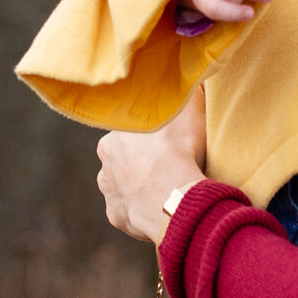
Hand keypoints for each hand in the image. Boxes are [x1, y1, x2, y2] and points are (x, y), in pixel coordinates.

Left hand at [97, 90, 207, 243]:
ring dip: (141, 188)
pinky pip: (131, 212)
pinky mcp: (117, 216)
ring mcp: (110, 194)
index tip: (167, 144)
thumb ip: (187, 94)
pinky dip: (144, 210)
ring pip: (124, 188)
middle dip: (141, 164)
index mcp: (113, 138)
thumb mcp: (188, 111)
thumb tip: (192, 81)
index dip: (149, 138)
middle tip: (168, 167)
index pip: (129, 135)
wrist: (171, 197)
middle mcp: (105, 165)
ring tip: (167, 190)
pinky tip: (162, 208)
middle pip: (123, 162)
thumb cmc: (177, 151)